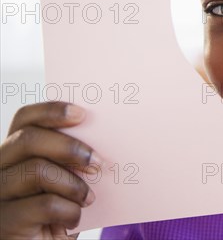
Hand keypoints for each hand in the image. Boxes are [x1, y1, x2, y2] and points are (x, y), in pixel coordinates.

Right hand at [0, 102, 99, 238]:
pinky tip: (74, 219)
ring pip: (37, 170)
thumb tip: (103, 135)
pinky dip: (69, 210)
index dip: (51, 110)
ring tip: (88, 198)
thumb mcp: (68, 181)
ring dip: (73, 184)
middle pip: (28, 139)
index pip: (24, 118)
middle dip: (69, 147)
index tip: (82, 114)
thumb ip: (72, 159)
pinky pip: (44, 204)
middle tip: (98, 162)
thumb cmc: (60, 214)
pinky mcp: (4, 222)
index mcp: (14, 153)